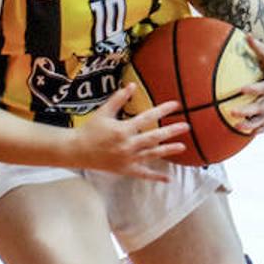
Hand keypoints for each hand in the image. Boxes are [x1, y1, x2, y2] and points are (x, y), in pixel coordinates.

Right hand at [69, 85, 188, 180]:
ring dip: (168, 151)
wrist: (77, 150)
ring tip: (183, 147)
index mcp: (123, 129)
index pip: (147, 118)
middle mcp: (128, 145)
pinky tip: (168, 178)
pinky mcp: (125, 170)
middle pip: (154, 137)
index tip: (176, 105)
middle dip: (172, 131)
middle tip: (186, 126)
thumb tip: (132, 85)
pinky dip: (156, 177)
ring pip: (152, 155)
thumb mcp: (104, 112)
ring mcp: (127, 159)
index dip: (163, 110)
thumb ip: (119, 99)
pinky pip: (143, 174)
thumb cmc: (90, 129)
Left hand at [229, 36, 263, 133]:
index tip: (241, 89)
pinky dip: (260, 127)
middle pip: (263, 107)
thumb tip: (247, 35)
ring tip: (237, 127)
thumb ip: (258, 46)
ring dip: (252, 123)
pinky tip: (248, 134)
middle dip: (248, 111)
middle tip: (232, 112)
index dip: (255, 89)